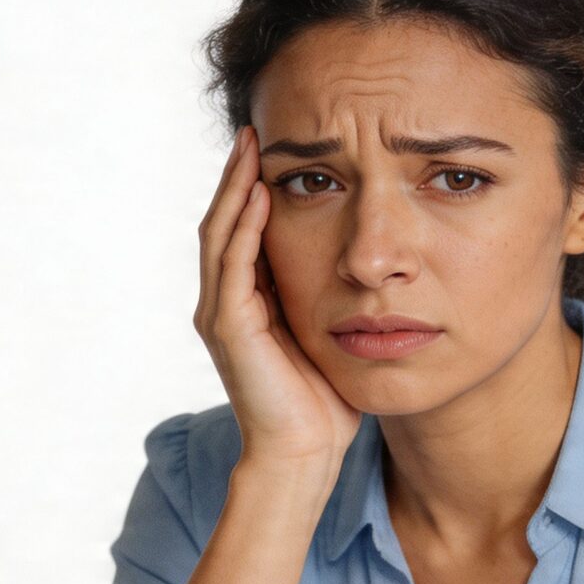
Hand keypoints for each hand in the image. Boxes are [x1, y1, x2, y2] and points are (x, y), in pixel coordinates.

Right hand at [196, 124, 362, 470]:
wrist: (304, 454)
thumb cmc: (323, 402)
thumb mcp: (329, 331)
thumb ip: (329, 295)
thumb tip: (364, 261)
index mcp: (246, 302)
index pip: (242, 230)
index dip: (252, 187)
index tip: (274, 148)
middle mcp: (224, 303)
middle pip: (222, 221)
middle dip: (236, 175)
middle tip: (254, 130)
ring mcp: (222, 314)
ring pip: (219, 234)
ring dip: (234, 188)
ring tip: (251, 147)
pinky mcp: (230, 328)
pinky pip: (233, 264)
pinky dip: (244, 226)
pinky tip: (260, 195)